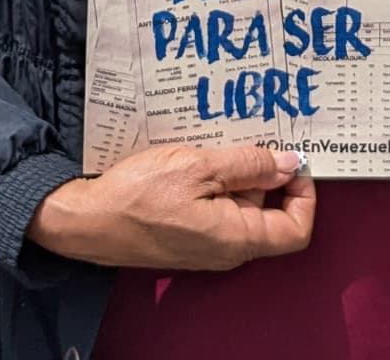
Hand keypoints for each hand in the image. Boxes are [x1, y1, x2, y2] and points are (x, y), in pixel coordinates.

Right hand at [26, 145, 315, 270]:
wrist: (85, 220)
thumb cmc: (137, 195)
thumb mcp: (198, 167)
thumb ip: (248, 165)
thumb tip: (289, 164)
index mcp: (236, 239)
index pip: (295, 229)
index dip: (304, 195)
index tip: (292, 162)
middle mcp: (227, 250)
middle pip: (269, 215)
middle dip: (268, 176)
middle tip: (257, 139)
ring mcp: (206, 245)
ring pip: (240, 209)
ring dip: (238, 176)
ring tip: (222, 142)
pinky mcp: (187, 236)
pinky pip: (216, 209)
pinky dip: (216, 183)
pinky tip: (200, 157)